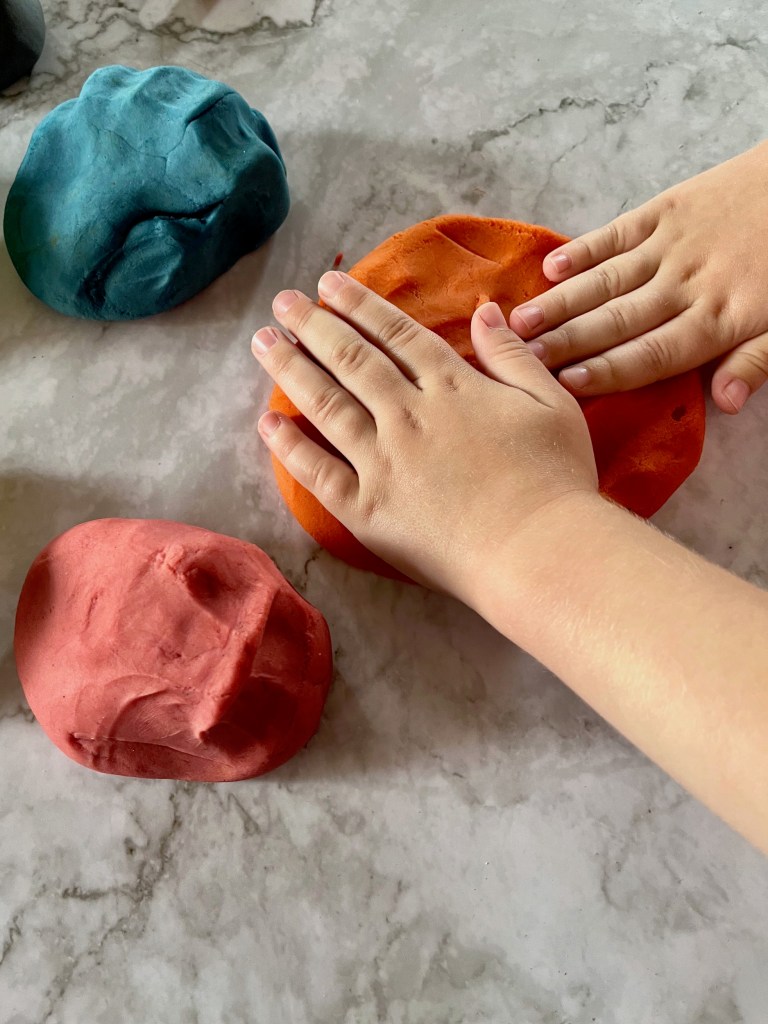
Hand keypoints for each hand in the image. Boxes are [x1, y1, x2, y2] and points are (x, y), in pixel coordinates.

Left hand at [251, 272, 598, 603]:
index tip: (329, 285)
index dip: (359, 305)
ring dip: (291, 368)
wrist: (537, 551)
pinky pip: (317, 472)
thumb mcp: (552, 403)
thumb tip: (485, 310)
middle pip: (352, 360)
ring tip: (263, 342)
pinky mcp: (366, 509)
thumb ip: (512, 356)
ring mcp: (381, 462)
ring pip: (326, 404)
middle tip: (283, 302)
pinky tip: (267, 422)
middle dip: (313, 325)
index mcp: (452, 388)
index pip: (395, 334)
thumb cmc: (556, 480)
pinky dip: (289, 446)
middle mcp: (407, 415)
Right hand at [509, 140, 767, 413]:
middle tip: (522, 359)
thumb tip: (725, 403)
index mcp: (717, 320)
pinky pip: (618, 233)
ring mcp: (672, 246)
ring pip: (608, 280)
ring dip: (562, 302)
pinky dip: (583, 250)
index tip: (566, 384)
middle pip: (618, 321)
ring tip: (519, 322)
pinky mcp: (665, 210)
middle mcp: (686, 286)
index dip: (607, 371)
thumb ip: (756, 361)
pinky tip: (551, 268)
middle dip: (567, 342)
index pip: (652, 354)